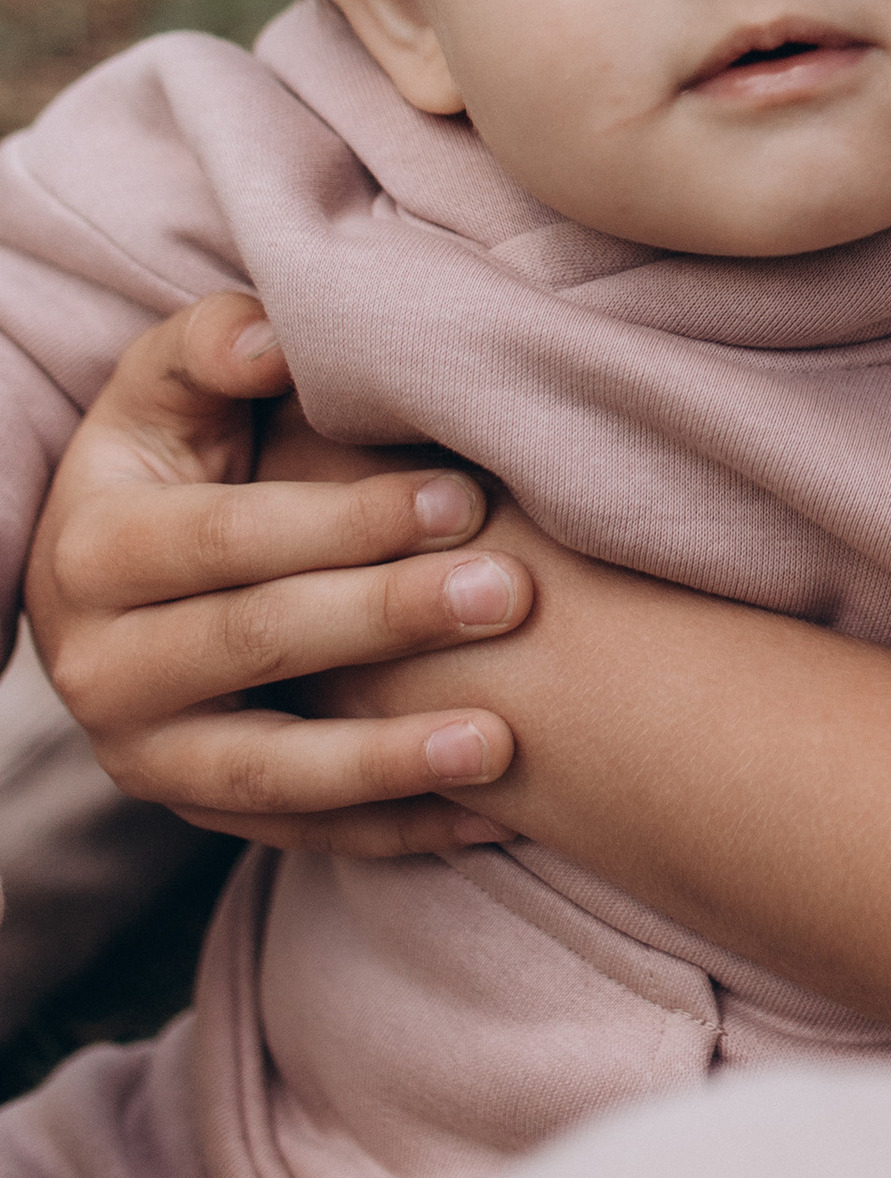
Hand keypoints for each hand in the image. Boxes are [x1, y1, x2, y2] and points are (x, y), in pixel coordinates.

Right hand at [26, 291, 530, 854]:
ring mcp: (145, 754)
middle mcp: (101, 668)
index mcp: (92, 553)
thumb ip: (210, 347)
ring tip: (501, 743)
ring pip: (269, 773)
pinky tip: (496, 816)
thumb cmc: (173, 457)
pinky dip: (399, 830)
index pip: (229, 539)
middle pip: (255, 645)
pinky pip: (304, 838)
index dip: (344, 521)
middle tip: (510, 595)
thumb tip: (268, 339)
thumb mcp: (167, 389)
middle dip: (387, 621)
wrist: (122, 576)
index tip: (461, 500)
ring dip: (388, 761)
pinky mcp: (198, 810)